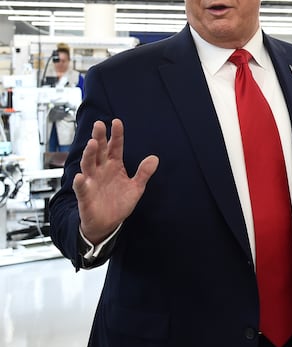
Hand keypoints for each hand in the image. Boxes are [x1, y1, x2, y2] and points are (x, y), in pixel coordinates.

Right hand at [73, 119, 158, 243]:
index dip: (116, 135)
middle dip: (99, 138)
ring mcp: (92, 182)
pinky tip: (80, 177)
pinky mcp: (85, 196)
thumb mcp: (136, 188)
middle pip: (99, 151)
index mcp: (114, 166)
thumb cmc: (118, 203)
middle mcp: (101, 170)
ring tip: (92, 144)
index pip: (115, 147)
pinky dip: (80, 183)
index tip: (117, 122)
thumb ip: (144, 173)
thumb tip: (154, 158)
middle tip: (99, 125)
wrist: (107, 224)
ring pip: (89, 165)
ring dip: (89, 155)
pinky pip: (82, 188)